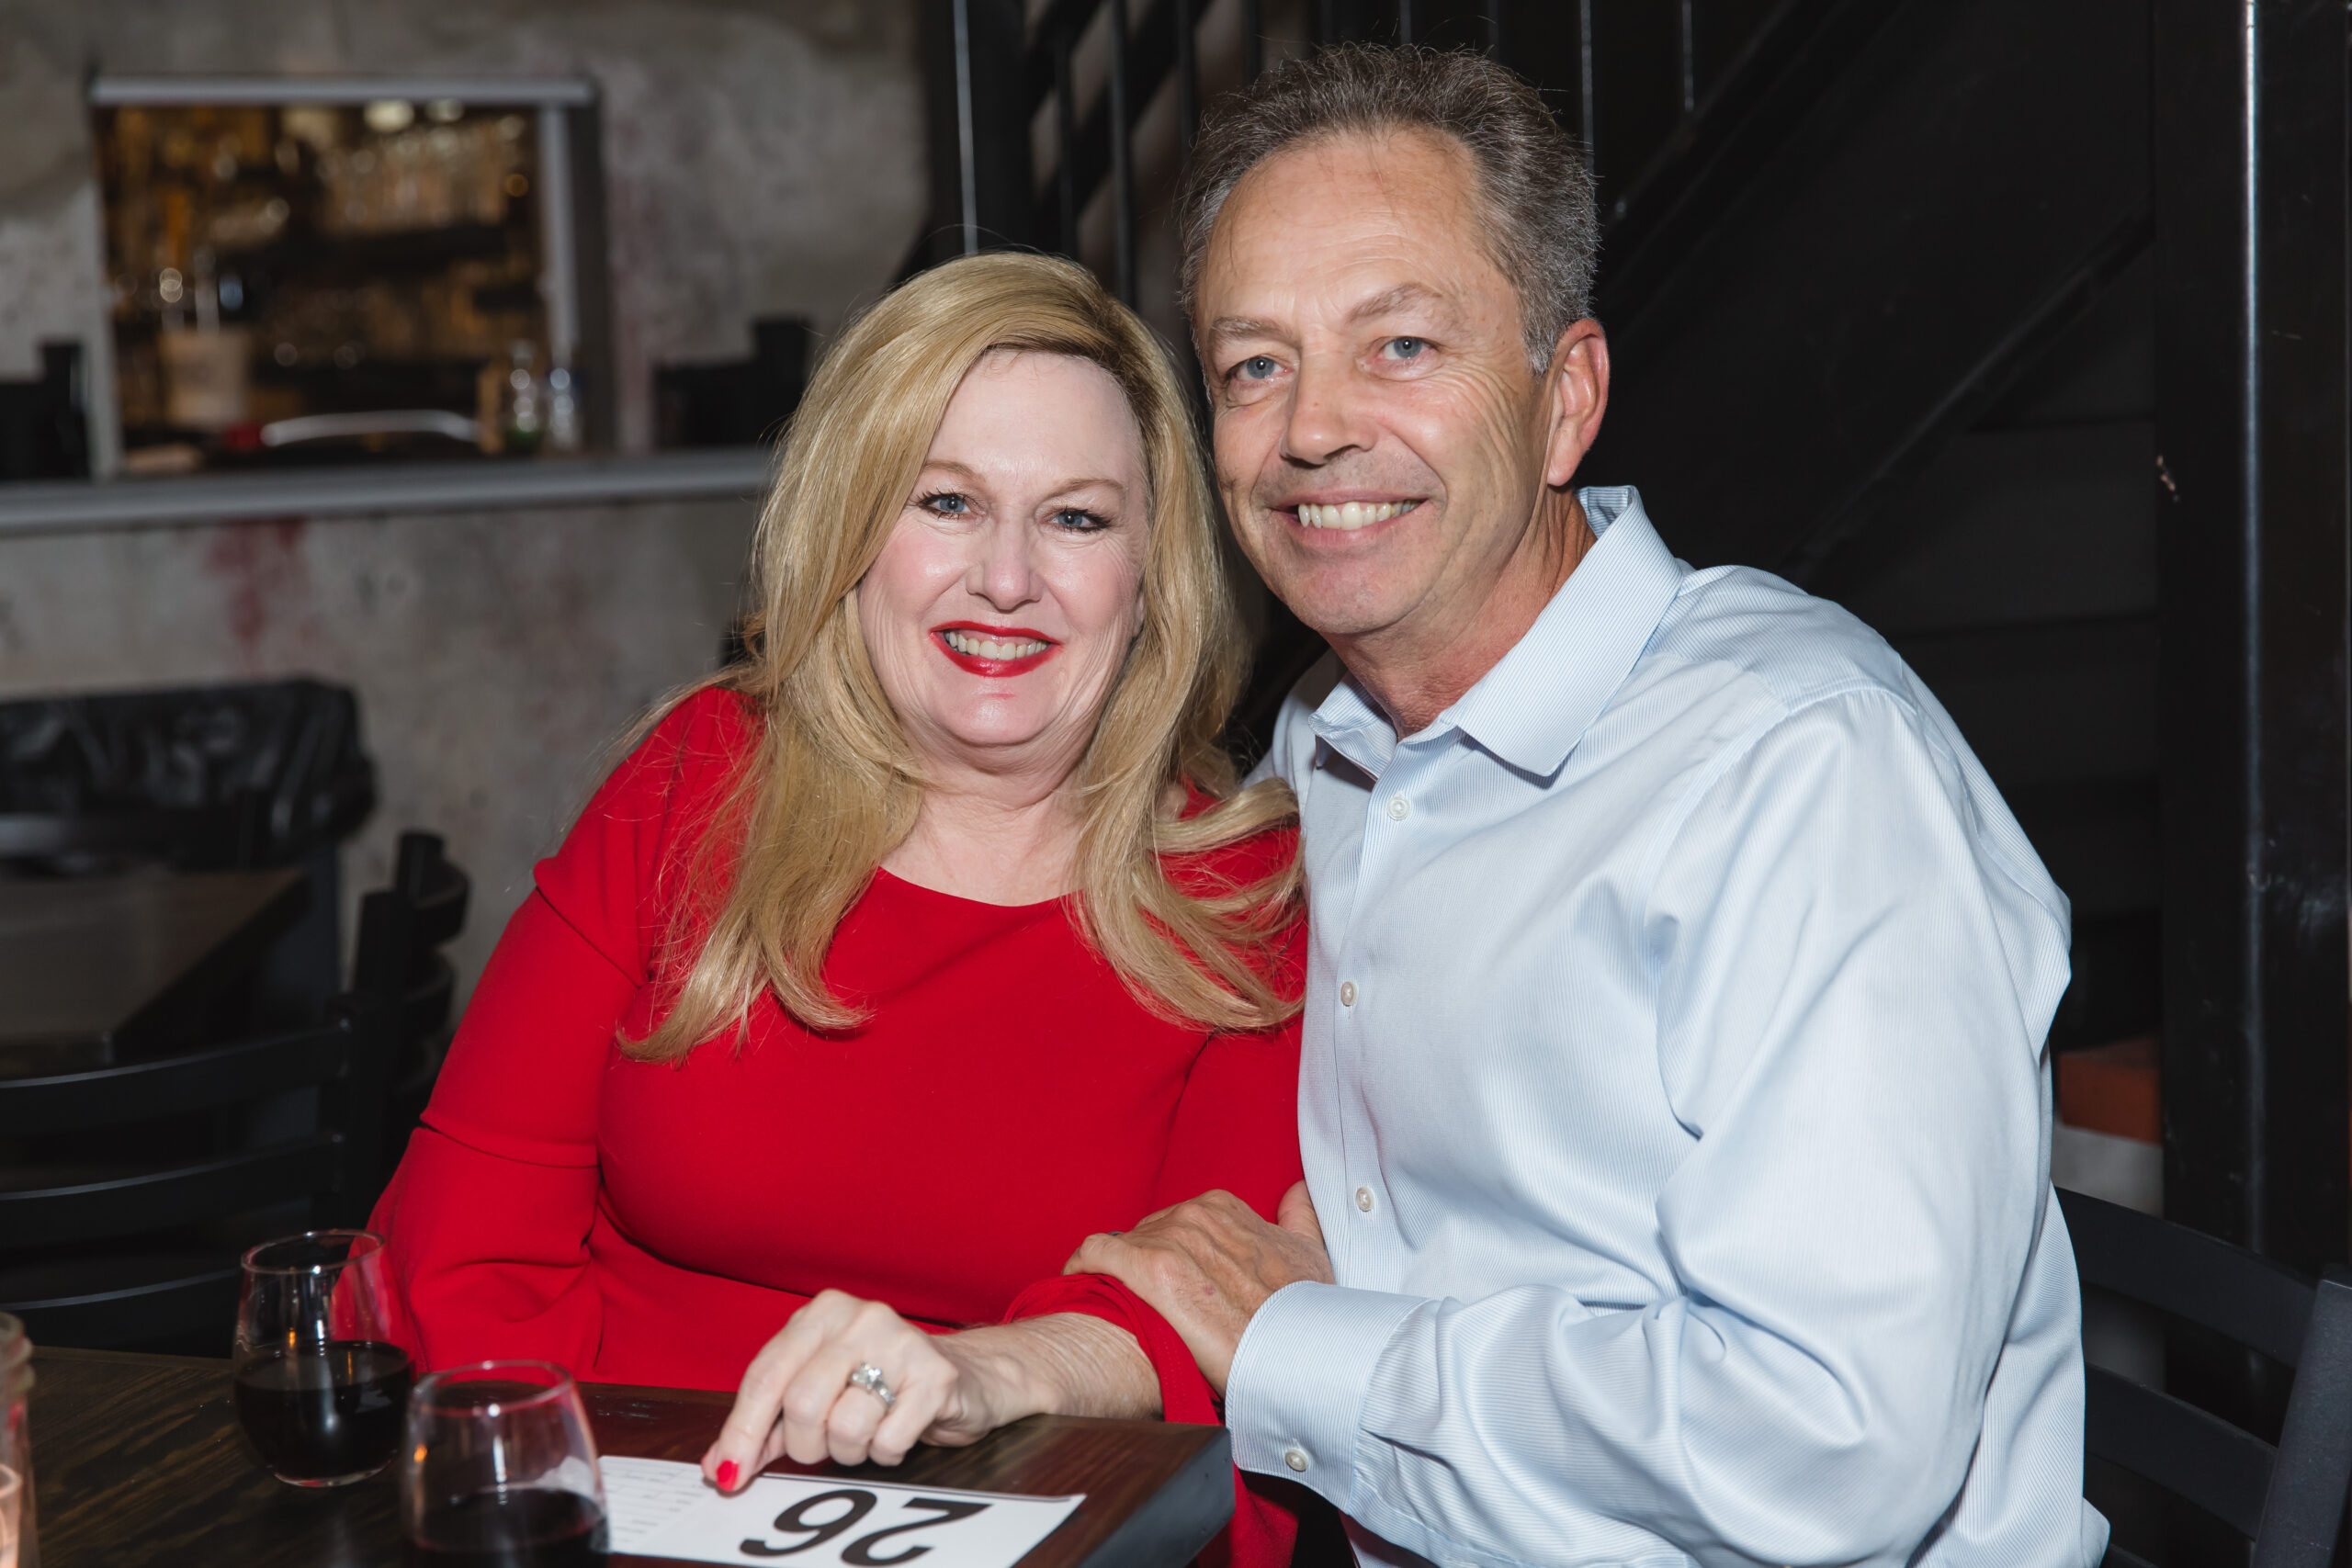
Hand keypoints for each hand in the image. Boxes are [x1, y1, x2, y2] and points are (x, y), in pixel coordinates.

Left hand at [701, 1290, 1004, 1488]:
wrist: (966, 1376)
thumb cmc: (882, 1385)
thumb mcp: (819, 1395)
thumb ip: (768, 1428)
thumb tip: (719, 1466)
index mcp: (821, 1313)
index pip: (765, 1375)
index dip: (743, 1431)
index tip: (728, 1472)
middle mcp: (858, 1316)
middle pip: (802, 1405)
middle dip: (808, 1445)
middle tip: (826, 1446)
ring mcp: (900, 1340)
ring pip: (843, 1426)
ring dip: (851, 1450)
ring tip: (869, 1431)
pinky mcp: (935, 1375)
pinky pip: (886, 1439)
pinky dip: (886, 1451)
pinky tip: (898, 1429)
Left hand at [1063, 1182, 1331, 1395]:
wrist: (1294, 1351)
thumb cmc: (1302, 1311)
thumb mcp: (1308, 1255)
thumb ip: (1298, 1217)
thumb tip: (1295, 1193)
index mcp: (1223, 1208)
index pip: (1175, 1224)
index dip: (1168, 1254)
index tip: (1169, 1279)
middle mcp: (1195, 1215)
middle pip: (1147, 1235)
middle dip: (1143, 1265)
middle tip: (1145, 1303)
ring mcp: (1172, 1238)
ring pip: (1121, 1247)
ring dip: (1114, 1273)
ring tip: (1113, 1303)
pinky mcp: (1149, 1267)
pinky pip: (1095, 1253)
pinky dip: (1082, 1265)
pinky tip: (1077, 1283)